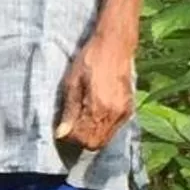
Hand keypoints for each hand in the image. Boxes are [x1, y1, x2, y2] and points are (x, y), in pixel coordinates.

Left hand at [54, 28, 136, 153]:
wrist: (115, 45)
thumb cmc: (90, 60)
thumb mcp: (72, 83)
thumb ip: (69, 111)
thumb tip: (61, 134)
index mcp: (98, 107)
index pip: (82, 139)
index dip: (70, 137)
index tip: (63, 128)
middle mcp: (114, 114)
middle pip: (95, 143)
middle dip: (80, 139)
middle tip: (72, 125)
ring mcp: (124, 113)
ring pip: (105, 140)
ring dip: (92, 135)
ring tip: (82, 119)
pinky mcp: (129, 109)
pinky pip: (114, 130)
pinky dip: (103, 128)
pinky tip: (94, 114)